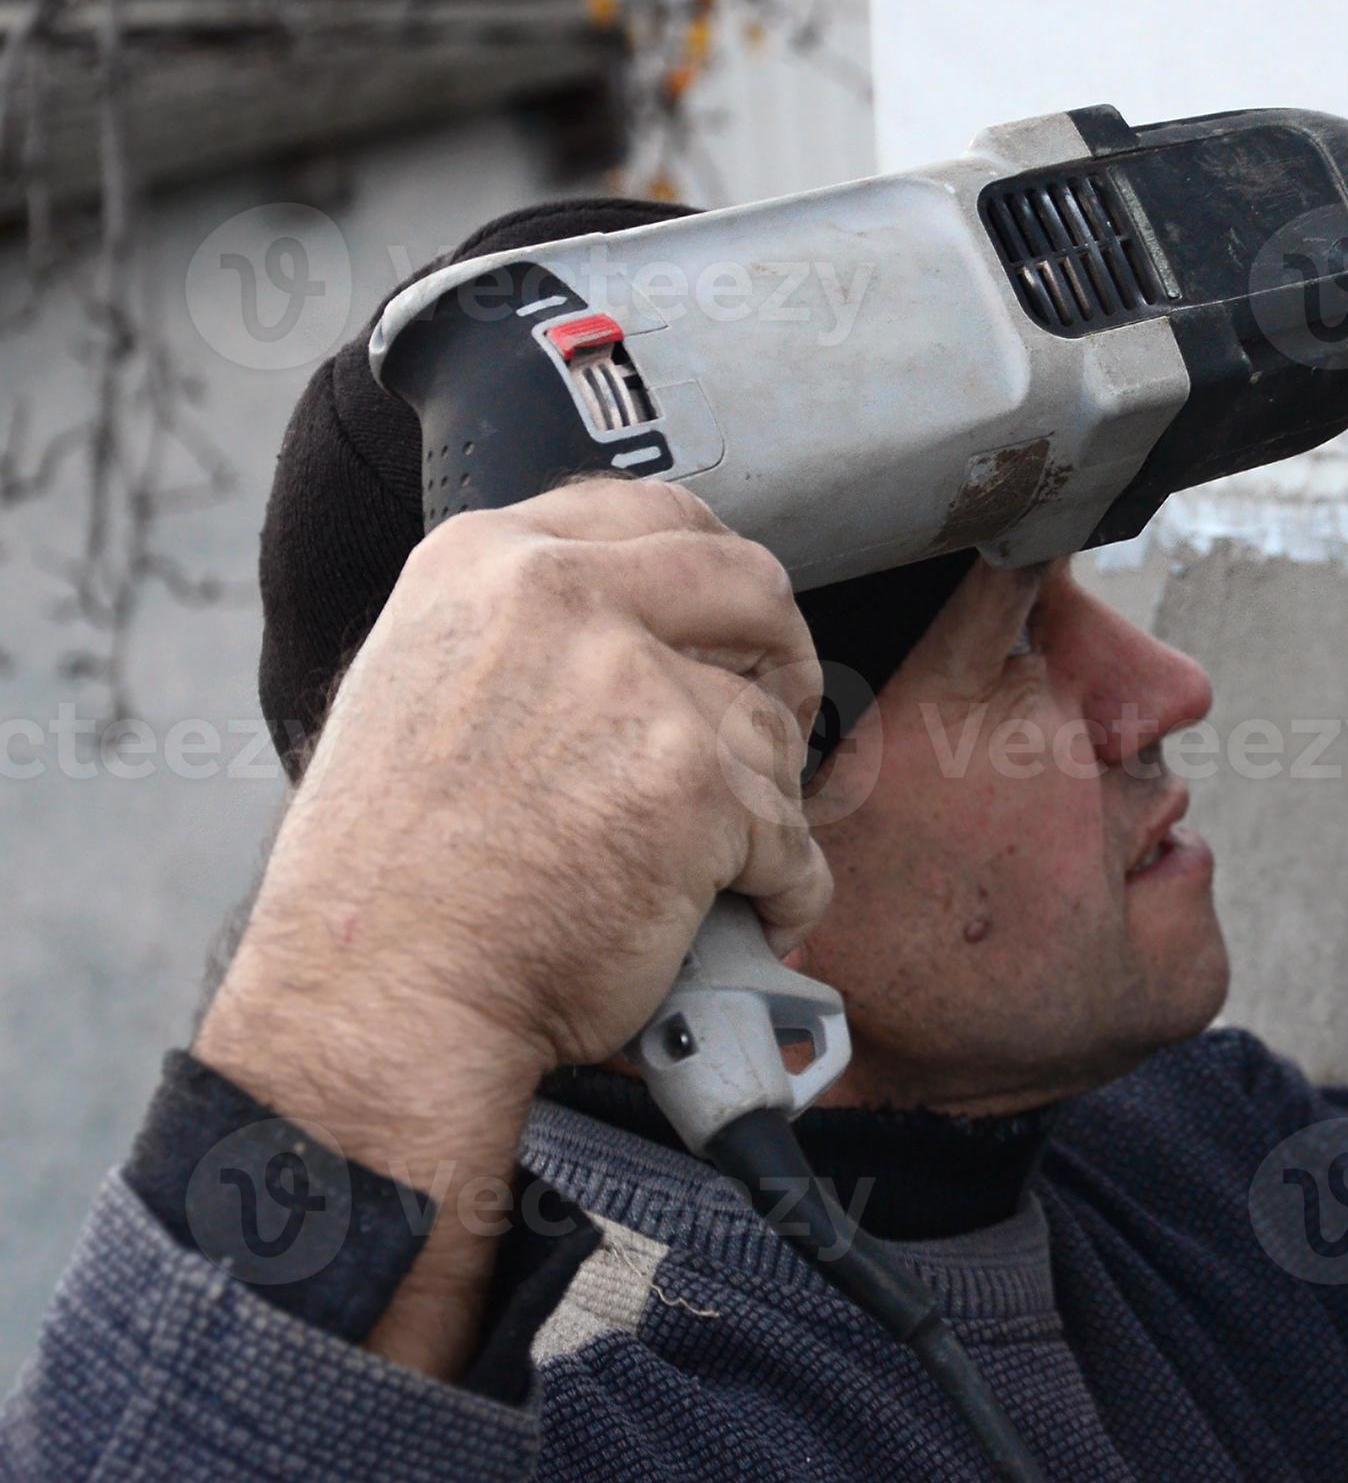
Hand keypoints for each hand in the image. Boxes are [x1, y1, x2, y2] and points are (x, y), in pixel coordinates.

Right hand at [196, 476, 828, 1373]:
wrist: (380, 1005)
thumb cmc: (391, 885)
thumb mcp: (422, 689)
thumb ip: (526, 631)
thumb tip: (648, 622)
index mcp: (486, 561)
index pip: (658, 516)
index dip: (720, 583)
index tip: (738, 636)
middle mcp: (560, 597)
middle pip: (751, 587)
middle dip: (784, 661)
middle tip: (782, 730)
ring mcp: (636, 686)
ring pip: (770, 732)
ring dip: (764, 810)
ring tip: (712, 872)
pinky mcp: (696, 784)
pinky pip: (793, 837)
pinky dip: (785, 891)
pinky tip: (748, 921)